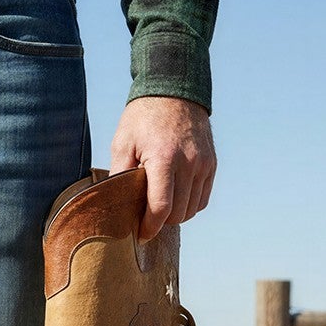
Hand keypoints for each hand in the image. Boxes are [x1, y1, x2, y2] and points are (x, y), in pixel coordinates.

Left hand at [109, 96, 216, 241]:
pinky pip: (203, 198)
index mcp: (164, 158)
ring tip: (159, 207)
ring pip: (192, 209)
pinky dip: (189, 205)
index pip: (161, 208)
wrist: (174, 90)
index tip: (139, 235)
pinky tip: (175, 198)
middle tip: (144, 217)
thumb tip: (114, 205)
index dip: (149, 227)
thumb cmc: (143, 117)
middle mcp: (189, 163)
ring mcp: (204, 164)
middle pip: (178, 214)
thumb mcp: (122, 143)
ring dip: (175, 215)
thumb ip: (119, 175)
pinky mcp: (212, 163)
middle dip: (160, 222)